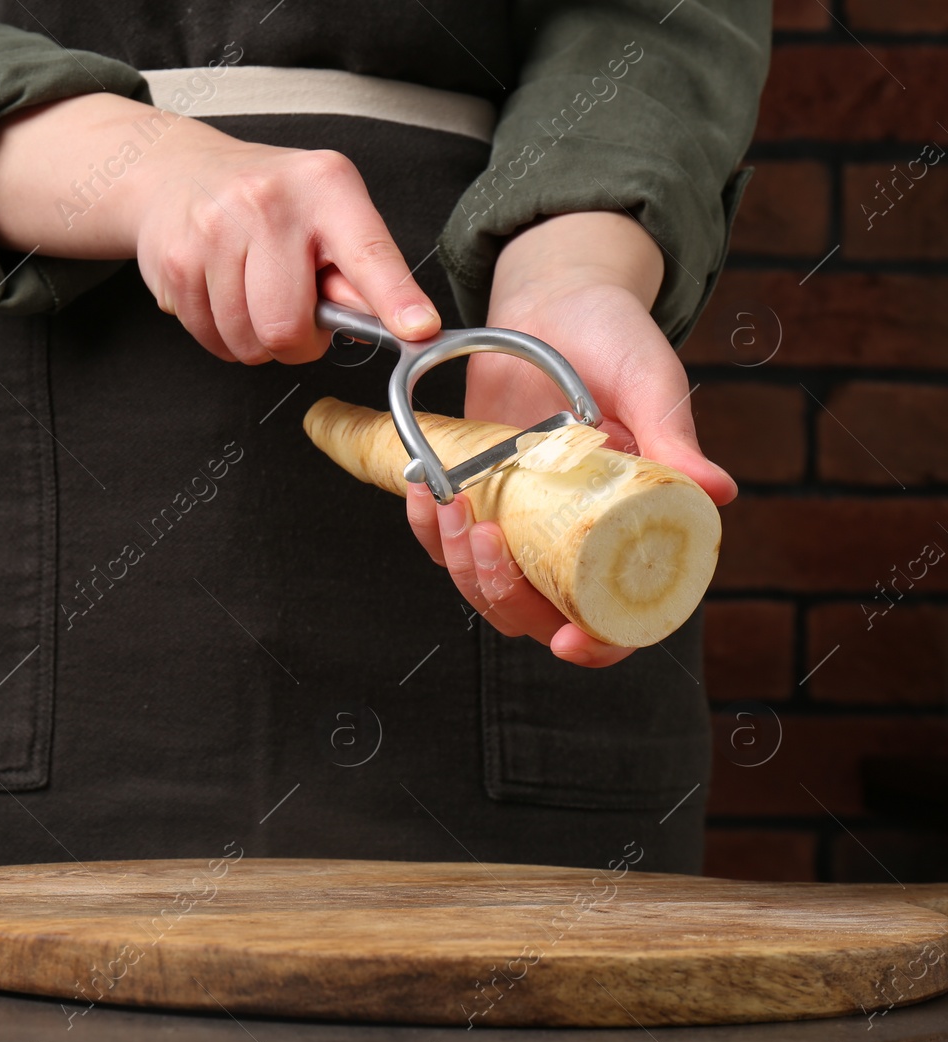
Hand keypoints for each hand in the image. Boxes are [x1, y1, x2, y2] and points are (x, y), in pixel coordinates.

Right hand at [130, 136, 440, 363]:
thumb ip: (359, 270)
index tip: (420, 327)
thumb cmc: (267, 201)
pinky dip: (221, 335)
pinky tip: (223, 297)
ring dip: (255, 340)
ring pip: (246, 341)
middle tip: (295, 311)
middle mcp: (269, 202)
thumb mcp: (327, 212)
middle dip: (296, 342)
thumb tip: (395, 321)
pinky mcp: (177, 262)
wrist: (177, 173)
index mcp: (325, 186)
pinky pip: (210, 339)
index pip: (368, 254)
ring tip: (254, 296)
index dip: (394, 298)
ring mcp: (216, 231)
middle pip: (288, 327)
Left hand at [404, 211, 737, 667]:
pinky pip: (446, 540)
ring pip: (483, 586)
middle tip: (485, 540)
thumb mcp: (650, 382)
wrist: (557, 297)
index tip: (568, 641)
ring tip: (450, 506)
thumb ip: (673, 436)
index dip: (598, 644)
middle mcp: (574, 537)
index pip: (618, 615)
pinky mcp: (479, 498)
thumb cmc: (616, 337)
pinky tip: (425, 486)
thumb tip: (717, 492)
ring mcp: (522, 524)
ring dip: (459, 562)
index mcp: (631, 527)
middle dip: (502, 595)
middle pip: (536, 614)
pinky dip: (429, 525)